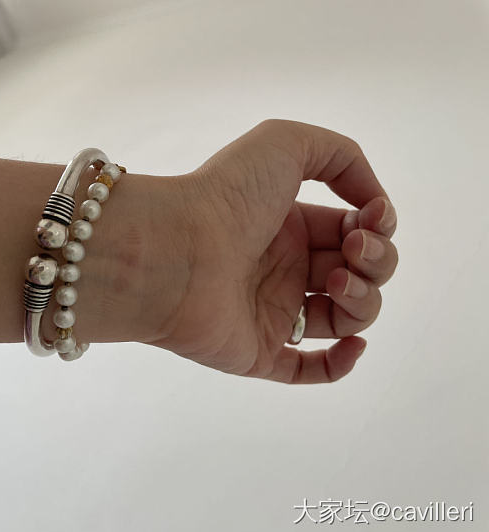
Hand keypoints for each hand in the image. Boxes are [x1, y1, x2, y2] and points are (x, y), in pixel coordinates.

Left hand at [136, 119, 397, 382]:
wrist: (174, 250)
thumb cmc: (225, 194)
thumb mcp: (286, 143)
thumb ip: (342, 156)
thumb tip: (372, 204)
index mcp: (288, 224)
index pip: (353, 231)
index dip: (377, 226)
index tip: (373, 217)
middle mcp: (282, 268)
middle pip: (358, 273)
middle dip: (377, 261)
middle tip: (353, 251)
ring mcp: (271, 312)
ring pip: (345, 318)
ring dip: (364, 301)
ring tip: (336, 281)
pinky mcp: (258, 352)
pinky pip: (309, 368)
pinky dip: (341, 362)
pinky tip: (354, 343)